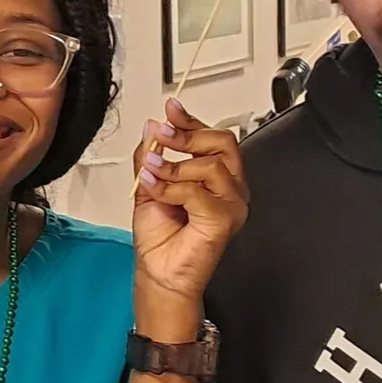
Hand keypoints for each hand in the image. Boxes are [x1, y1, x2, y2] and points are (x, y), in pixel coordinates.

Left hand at [133, 98, 247, 307]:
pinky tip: (156, 191)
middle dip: (187, 135)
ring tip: (153, 175)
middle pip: (223, 143)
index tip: (171, 109)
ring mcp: (232, 205)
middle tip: (161, 137)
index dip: (191, 121)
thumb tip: (152, 128)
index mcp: (218, 178)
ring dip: (174, 167)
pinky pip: (197, 191)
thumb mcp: (148, 185)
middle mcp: (230, 189)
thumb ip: (152, 156)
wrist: (159, 273)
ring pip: (210, 165)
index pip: (214, 138)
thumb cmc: (160, 239)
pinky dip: (171, 188)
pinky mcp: (225, 220)